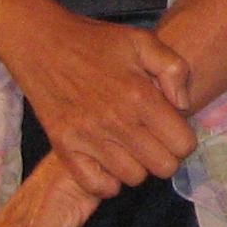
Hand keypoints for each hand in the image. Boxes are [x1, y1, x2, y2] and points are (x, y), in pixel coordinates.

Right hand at [3, 8, 196, 197]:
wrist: (42, 44)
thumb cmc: (95, 41)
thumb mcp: (143, 40)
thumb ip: (174, 69)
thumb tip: (183, 105)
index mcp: (140, 96)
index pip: (182, 144)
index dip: (184, 138)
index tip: (172, 127)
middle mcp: (116, 122)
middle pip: (163, 167)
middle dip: (166, 154)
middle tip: (154, 137)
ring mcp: (88, 138)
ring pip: (134, 178)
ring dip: (138, 165)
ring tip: (131, 145)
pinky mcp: (64, 147)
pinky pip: (96, 186)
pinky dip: (107, 179)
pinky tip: (108, 160)